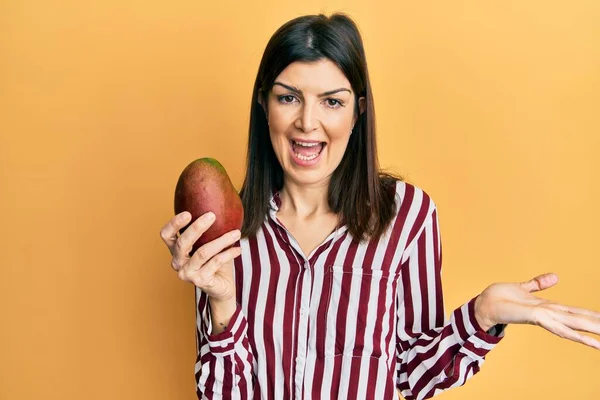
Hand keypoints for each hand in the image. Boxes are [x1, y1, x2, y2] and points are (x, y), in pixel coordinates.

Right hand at [159, 211, 241, 301]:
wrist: (222, 287)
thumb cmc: (215, 261)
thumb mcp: (210, 242)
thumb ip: (209, 227)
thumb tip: (222, 198)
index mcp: (176, 250)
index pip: (166, 235)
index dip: (174, 224)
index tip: (188, 212)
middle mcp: (178, 262)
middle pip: (182, 243)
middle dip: (197, 227)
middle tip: (212, 215)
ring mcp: (187, 273)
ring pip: (202, 252)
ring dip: (221, 240)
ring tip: (236, 233)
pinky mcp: (200, 281)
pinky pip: (215, 263)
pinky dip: (228, 254)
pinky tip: (238, 249)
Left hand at [475, 273, 599, 349]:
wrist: (483, 304)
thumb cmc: (501, 297)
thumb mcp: (524, 287)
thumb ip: (539, 284)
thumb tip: (556, 277)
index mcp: (548, 307)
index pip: (576, 313)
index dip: (592, 316)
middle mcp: (549, 314)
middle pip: (580, 320)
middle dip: (598, 325)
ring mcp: (544, 317)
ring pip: (574, 325)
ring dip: (593, 332)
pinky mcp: (535, 317)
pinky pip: (558, 327)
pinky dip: (575, 335)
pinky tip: (588, 341)